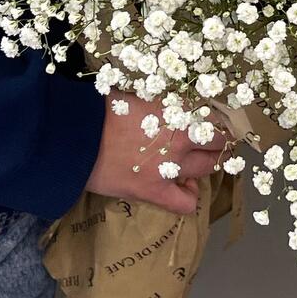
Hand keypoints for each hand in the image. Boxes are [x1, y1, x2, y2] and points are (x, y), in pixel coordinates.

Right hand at [85, 92, 231, 214]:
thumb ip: (161, 102)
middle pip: (218, 143)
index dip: (219, 120)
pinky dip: (190, 197)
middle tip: (214, 142)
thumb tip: (172, 102)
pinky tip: (184, 188)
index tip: (218, 121)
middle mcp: (182, 139)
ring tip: (199, 163)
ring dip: (207, 165)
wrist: (77, 138)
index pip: (216, 117)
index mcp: (178, 110)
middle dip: (219, 142)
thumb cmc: (102, 109)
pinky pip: (186, 203)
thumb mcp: (138, 95)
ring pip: (208, 169)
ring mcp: (171, 168)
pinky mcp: (154, 191)